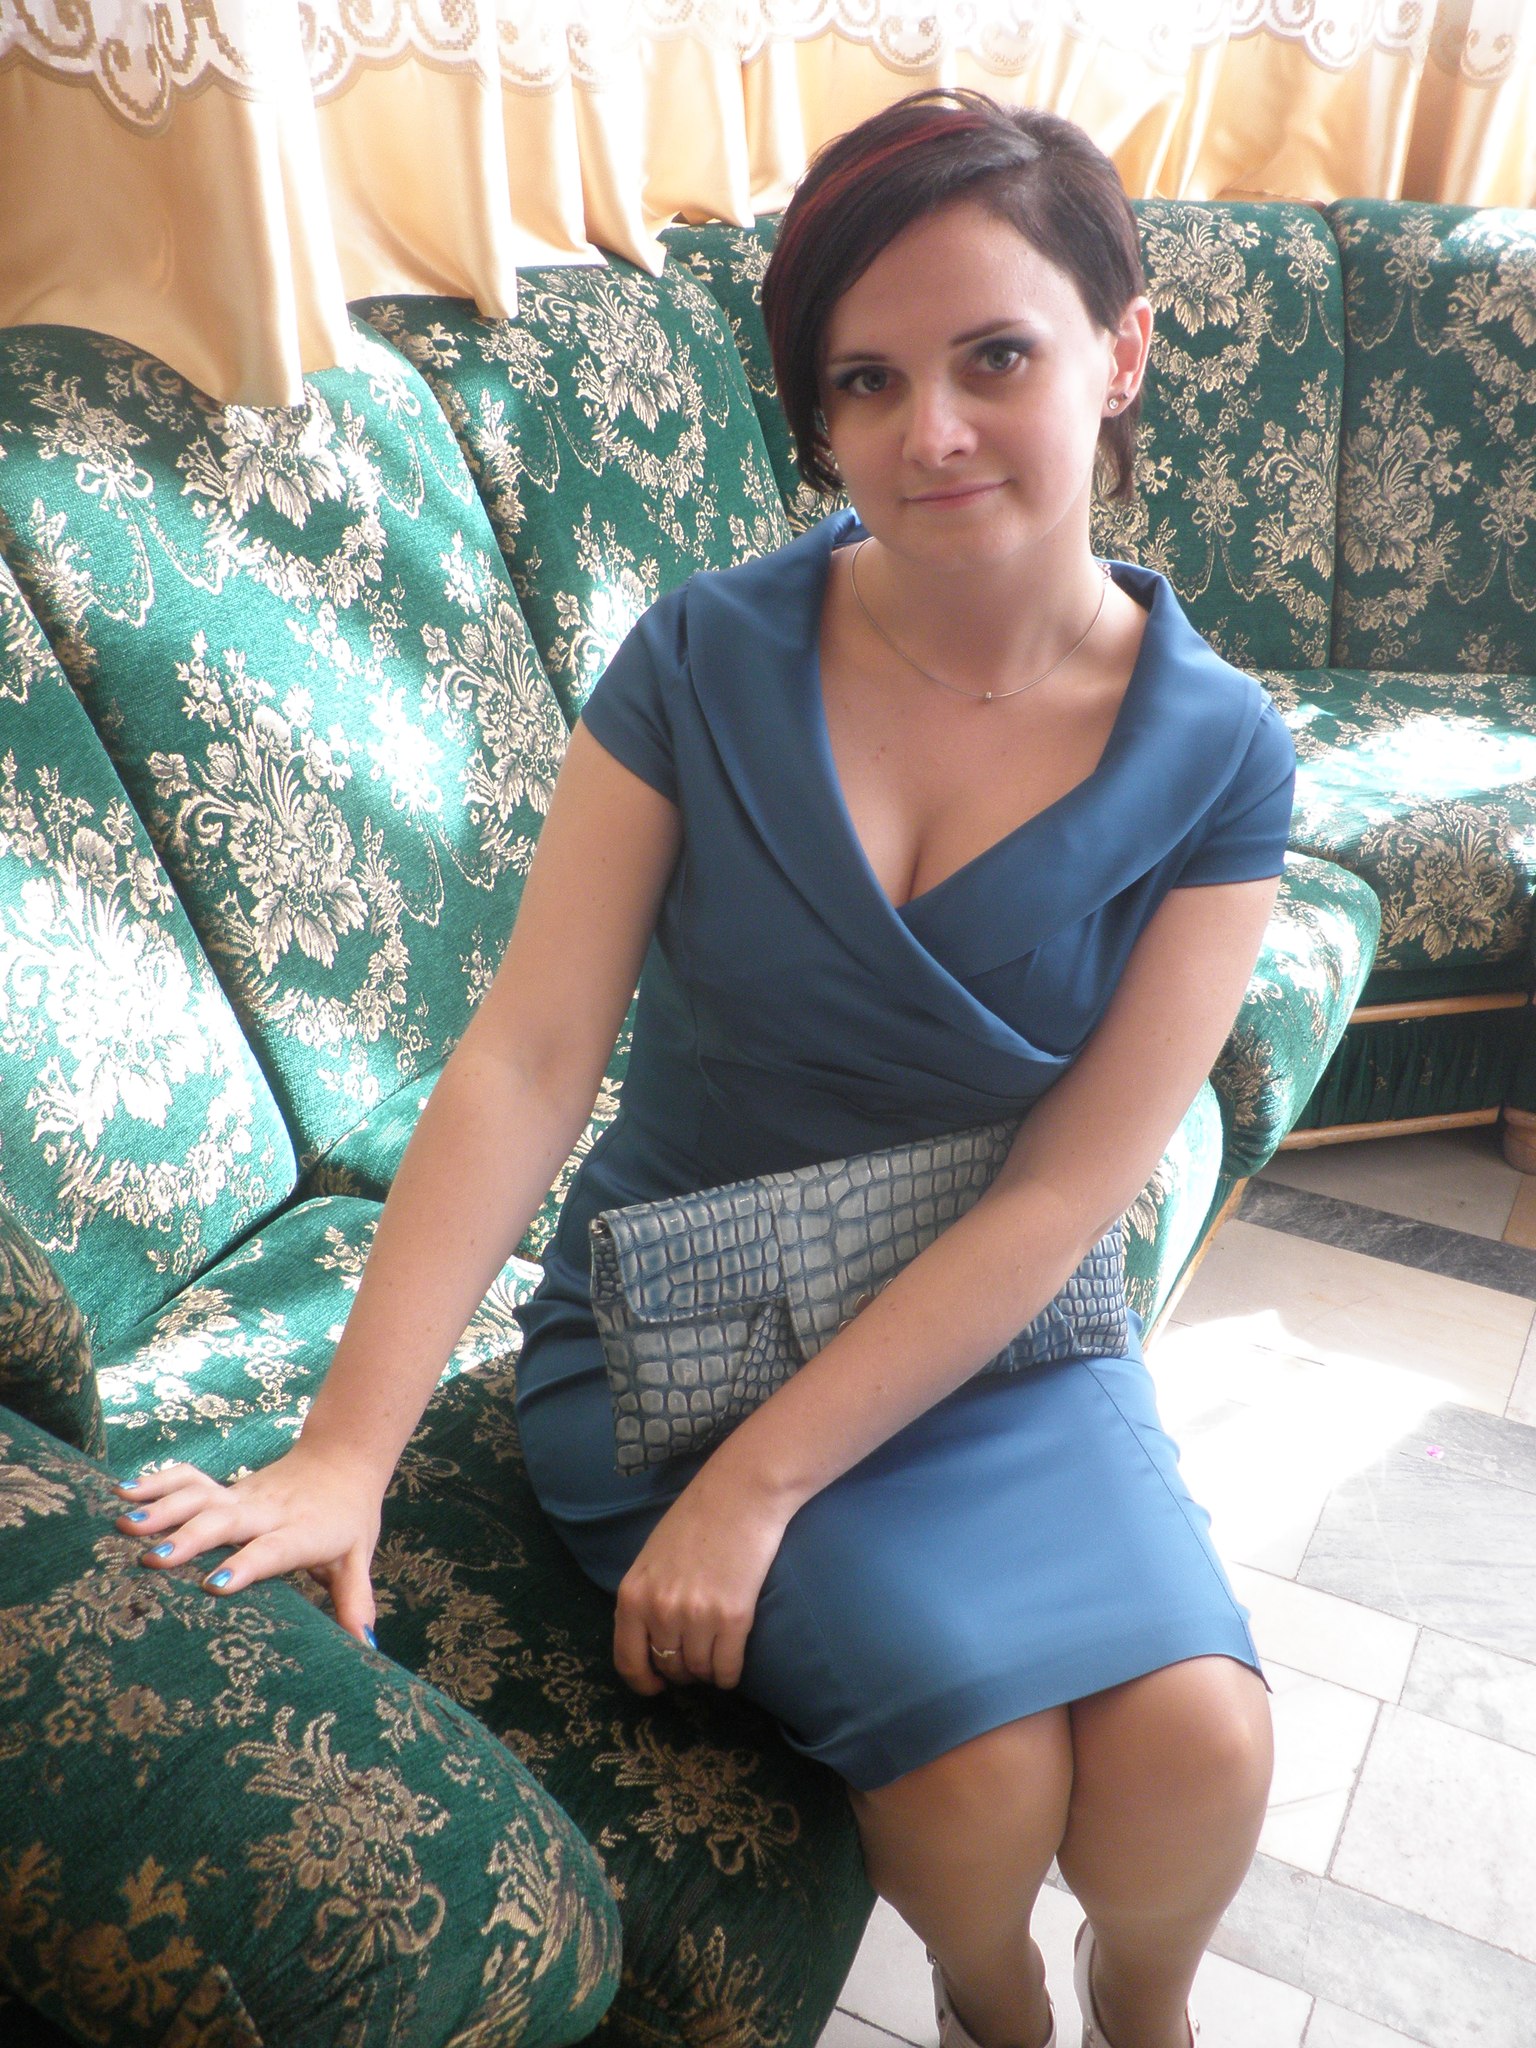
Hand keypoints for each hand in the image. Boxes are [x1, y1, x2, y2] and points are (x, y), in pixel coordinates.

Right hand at [112, 1441, 383, 1645]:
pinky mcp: (225, 1488)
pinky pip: (189, 1479)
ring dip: (164, 1508)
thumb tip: (364, 1648)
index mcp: (301, 1532)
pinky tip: (123, 1491)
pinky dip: (157, 1482)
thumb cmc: (349, 1517)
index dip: (246, 1565)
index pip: (273, 1549)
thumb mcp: (356, 1559)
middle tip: (151, 1560)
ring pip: (201, 1497)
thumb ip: (355, 1602)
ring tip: (125, 1523)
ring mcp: (243, 1496)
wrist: (343, 1458)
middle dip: (190, 1539)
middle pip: (227, 1521)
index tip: (215, 1585)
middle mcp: (268, 1512)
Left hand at [613, 1468, 788, 1695]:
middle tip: (695, 1655)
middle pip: (668, 1667)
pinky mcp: (733, 1619)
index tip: (655, 1687)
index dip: (642, 1682)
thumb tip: (649, 1641)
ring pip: (698, 1672)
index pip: (627, 1660)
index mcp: (632, 1595)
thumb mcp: (651, 1559)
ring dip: (707, 1671)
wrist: (741, 1494)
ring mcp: (696, 1617)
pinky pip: (727, 1670)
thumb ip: (645, 1599)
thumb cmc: (696, 1519)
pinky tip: (732, 1664)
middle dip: (681, 1670)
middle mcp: (660, 1611)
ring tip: (716, 1653)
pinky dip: (729, 1674)